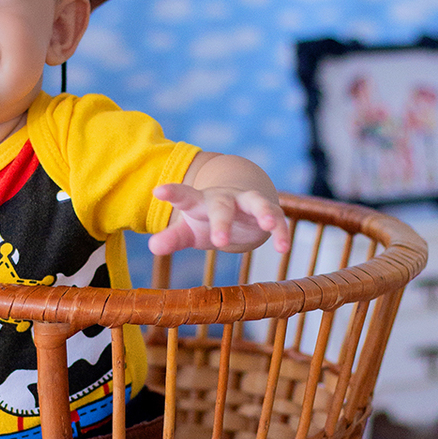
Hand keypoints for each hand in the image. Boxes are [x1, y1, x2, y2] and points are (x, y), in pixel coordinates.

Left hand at [149, 183, 290, 255]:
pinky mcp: (268, 213)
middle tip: (220, 242)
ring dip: (263, 212)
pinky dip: (281, 232)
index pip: (184, 196)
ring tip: (268, 225)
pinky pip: (277, 220)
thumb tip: (153, 247)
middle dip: (222, 222)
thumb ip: (172, 238)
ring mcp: (247, 203)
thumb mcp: (188, 231)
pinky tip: (284, 248)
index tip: (158, 191)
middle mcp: (225, 199)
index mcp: (200, 202)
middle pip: (222, 206)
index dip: (173, 193)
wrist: (238, 209)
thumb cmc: (207, 219)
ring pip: (257, 203)